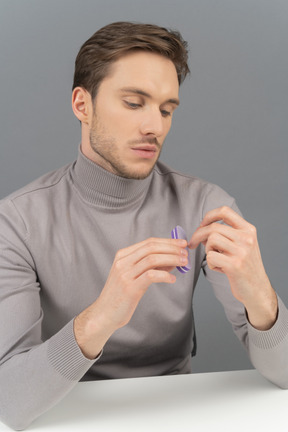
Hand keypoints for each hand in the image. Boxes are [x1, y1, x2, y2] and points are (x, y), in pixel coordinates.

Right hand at [74, 237, 187, 358]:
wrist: (104, 314)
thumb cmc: (120, 295)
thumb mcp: (133, 276)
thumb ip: (150, 266)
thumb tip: (172, 258)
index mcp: (123, 256)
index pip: (148, 242)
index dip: (167, 241)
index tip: (181, 243)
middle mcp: (123, 262)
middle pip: (151, 248)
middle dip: (171, 248)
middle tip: (185, 251)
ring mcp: (125, 274)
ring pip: (152, 259)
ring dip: (171, 259)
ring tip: (183, 263)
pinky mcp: (130, 288)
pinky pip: (150, 276)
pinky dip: (164, 275)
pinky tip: (172, 279)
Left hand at [189, 206, 277, 329]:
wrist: (257, 289)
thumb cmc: (245, 266)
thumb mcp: (242, 244)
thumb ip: (227, 234)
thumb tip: (202, 229)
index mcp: (248, 230)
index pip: (225, 211)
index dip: (209, 216)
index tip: (202, 225)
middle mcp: (246, 238)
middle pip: (213, 227)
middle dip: (198, 235)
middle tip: (193, 244)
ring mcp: (241, 251)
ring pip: (211, 240)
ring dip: (207, 250)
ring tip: (214, 258)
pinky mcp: (235, 265)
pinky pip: (210, 257)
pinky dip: (210, 263)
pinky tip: (219, 268)